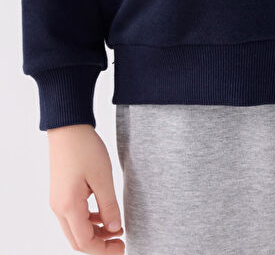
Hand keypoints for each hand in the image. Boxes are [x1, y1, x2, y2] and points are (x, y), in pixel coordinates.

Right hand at [48, 124, 124, 252]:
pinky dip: (89, 220)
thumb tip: (114, 229)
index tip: (122, 246)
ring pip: (75, 229)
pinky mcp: (61, 193)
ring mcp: (57, 200)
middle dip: (99, 246)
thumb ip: (109, 206)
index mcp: (68, 206)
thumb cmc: (84, 148)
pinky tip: (104, 214)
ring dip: (95, 233)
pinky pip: (73, 216)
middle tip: (120, 243)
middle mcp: (58, 208)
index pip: (85, 242)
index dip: (104, 250)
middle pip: (77, 240)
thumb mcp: (103, 177)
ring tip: (116, 228)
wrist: (67, 126)